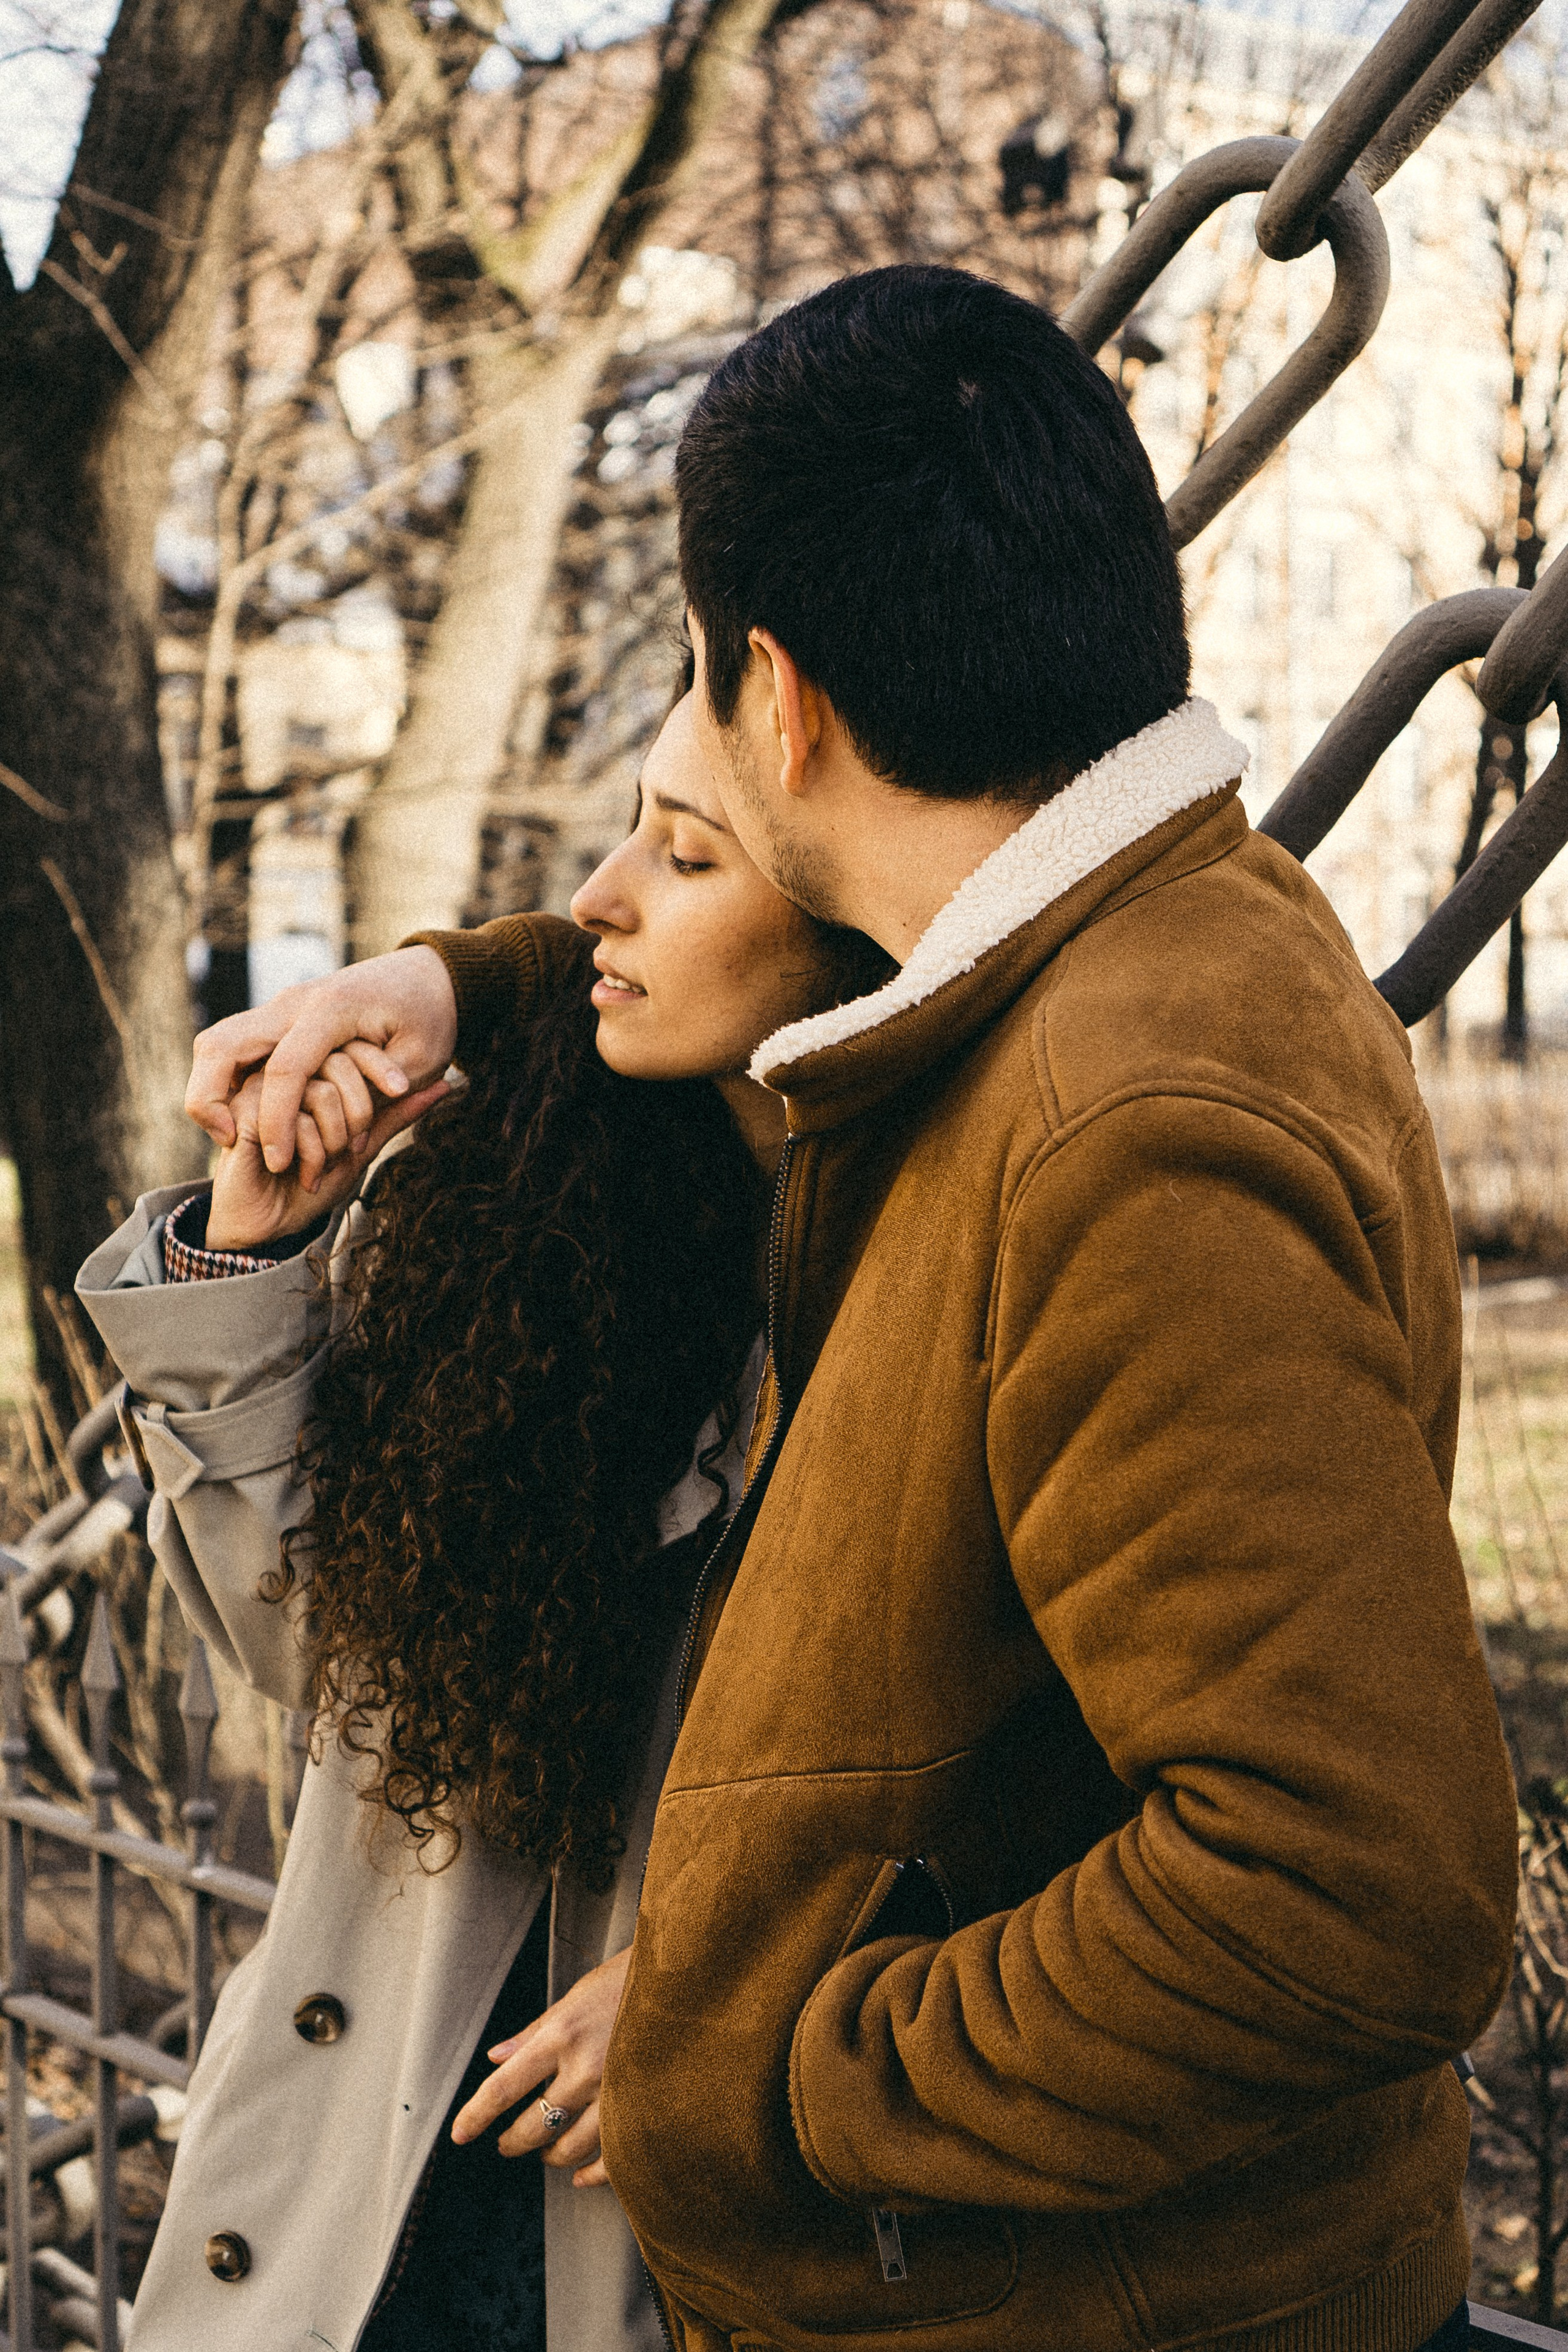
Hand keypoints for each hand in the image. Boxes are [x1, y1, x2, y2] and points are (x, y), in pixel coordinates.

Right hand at [186, 946, 458, 1173]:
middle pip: (221, 1044)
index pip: (285, 1069)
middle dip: (208, 1097)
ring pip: (217, 1042)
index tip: (279, 1161)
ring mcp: (281, 1007)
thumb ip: (392, 1100)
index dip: (277, 1121)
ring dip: (210, 1087)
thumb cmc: (432, 1018)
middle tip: (226, 1141)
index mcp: (331, 1010)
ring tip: (227, 1132)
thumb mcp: (426, 1060)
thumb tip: (355, 1145)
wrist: (430, 973)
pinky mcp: (279, 1017)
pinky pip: (233, 1046)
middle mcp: (294, 1003)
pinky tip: (242, 1115)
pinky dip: (224, 1078)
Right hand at [207, 1067, 448, 1252]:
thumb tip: (445, 1085)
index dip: (383, 1072)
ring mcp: (259, 1086)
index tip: (401, 1093)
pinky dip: (309, 1152)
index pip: (357, 1047)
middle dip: (358, 1117)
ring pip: (323, 1093)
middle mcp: (283, 1069)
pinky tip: (294, 1170)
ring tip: (319, 1166)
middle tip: (347, 1150)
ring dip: (333, 1140)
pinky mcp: (242, 1110)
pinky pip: (296, 1118)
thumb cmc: (309, 1181)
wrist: (265, 1225)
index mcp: (310, 1067)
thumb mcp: (363, 1146)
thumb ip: (396, 1114)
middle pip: (342, 1065)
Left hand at [450, 1945, 630, 2187]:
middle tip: (506, 2144)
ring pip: (570, 2146)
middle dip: (513, 2141)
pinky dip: (593, 2174)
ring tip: (546, 2152)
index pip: (505, 2086)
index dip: (477, 2114)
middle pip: (534, 2125)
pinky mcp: (646, 2108)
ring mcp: (617, 2091)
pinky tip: (581, 2177)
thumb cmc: (629, 1979)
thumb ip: (535, 2031)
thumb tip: (496, 2058)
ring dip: (551, 2155)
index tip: (460, 2134)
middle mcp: (585, 2067)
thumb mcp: (576, 1995)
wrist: (688, 1977)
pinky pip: (613, 2158)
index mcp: (561, 2034)